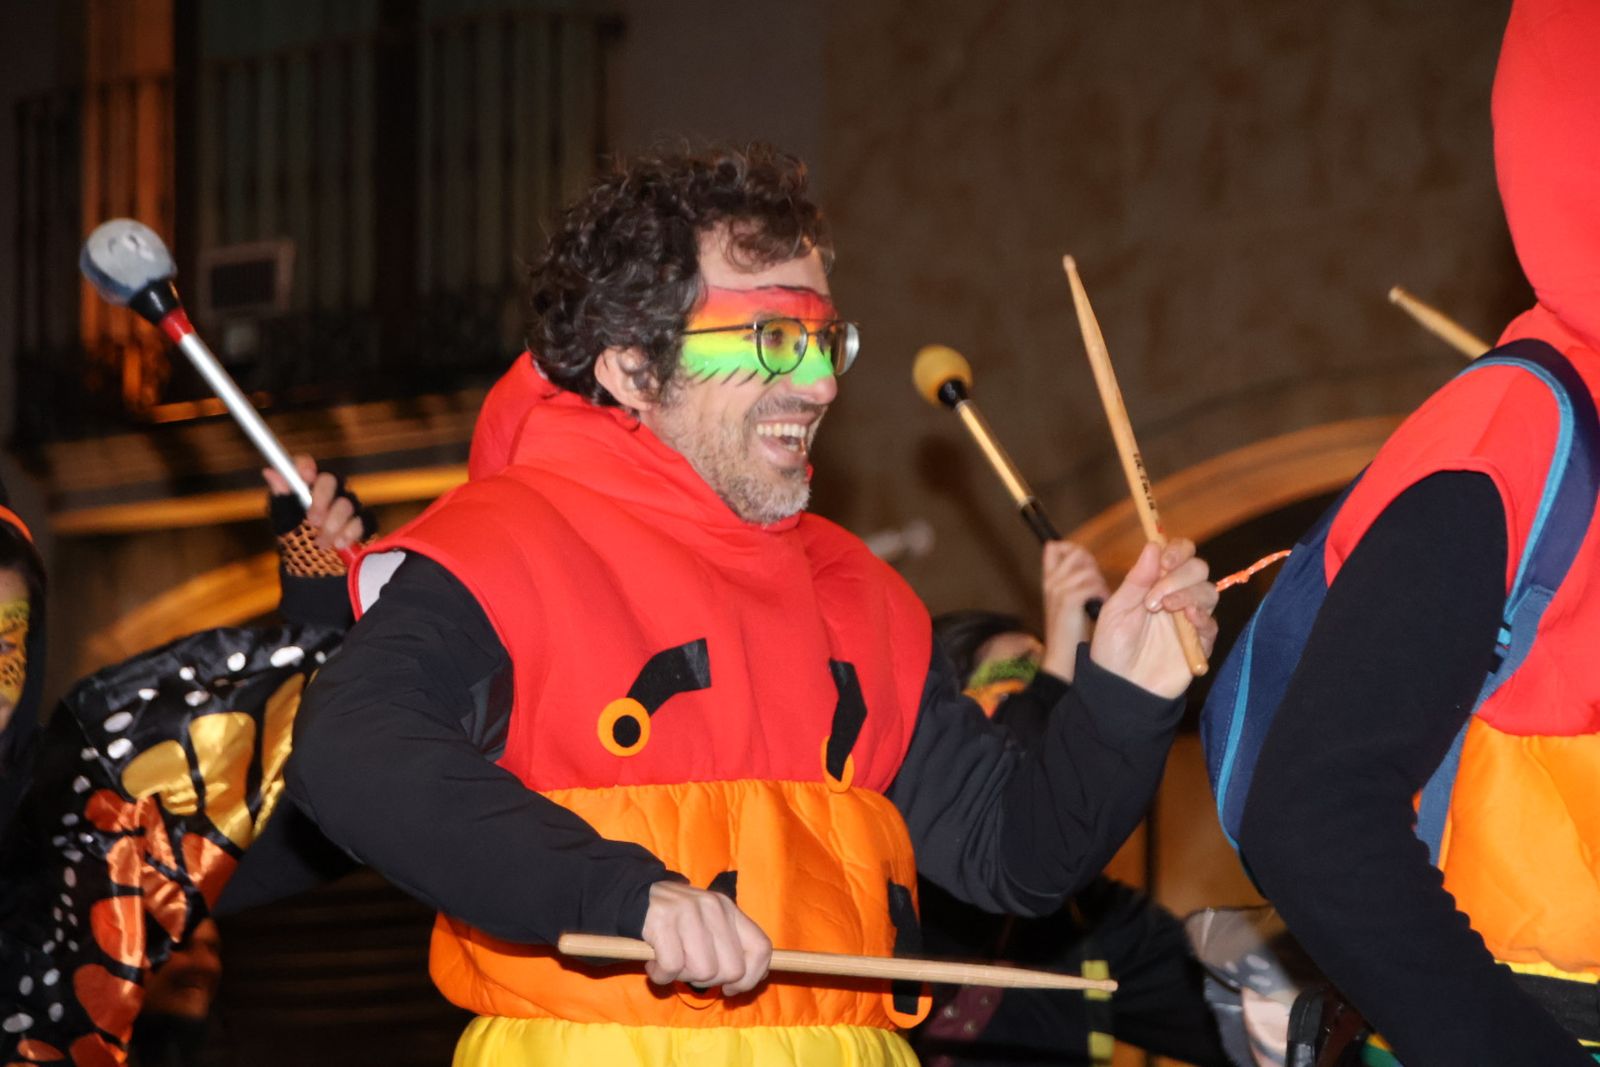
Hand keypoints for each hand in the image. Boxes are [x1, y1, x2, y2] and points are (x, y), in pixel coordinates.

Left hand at [263, 454, 366, 551]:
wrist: (311, 570)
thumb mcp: (282, 520)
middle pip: (331, 479)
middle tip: (312, 520)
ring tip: (321, 544)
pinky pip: (363, 521)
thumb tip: (270, 472)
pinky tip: (340, 544)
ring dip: (333, 525)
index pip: (306, 466)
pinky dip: (351, 533)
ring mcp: (347, 507)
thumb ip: (280, 496)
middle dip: (322, 499)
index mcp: (305, 487)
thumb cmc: (294, 540)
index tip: (305, 476)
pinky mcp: (361, 523)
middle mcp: (328, 493)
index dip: (306, 465)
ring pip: (347, 503)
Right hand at [639, 880, 771, 995]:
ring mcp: (688, 911)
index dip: (751, 978)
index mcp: (729, 910)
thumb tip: (753, 978)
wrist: (633, 899)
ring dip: (682, 976)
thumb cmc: (676, 923)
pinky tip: (654, 963)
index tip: (731, 989)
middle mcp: (713, 907)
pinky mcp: (662, 921)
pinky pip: (672, 968)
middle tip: (690, 971)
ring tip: (670, 962)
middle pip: (732, 969)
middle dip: (710, 981)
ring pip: (703, 971)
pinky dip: (660, 975)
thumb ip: (731, 948)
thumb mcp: (709, 927)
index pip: (761, 948)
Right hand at [1039, 540, 1110, 681]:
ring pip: (1086, 569)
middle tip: (1097, 586)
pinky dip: (1100, 594)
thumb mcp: (1067, 602)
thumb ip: (1072, 582)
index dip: (1072, 550)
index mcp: (1049, 580)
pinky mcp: (1069, 601)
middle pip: (1075, 553)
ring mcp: (1058, 590)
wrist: (1062, 656)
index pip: (1054, 547)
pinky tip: (1100, 605)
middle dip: (1091, 566)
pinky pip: (1090, 585)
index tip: (1085, 565)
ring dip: (1099, 582)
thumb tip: (1086, 565)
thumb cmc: (1070, 632)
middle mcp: (1051, 582)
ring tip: (1100, 598)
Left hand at [1088, 539, 1218, 697]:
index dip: (1177, 551)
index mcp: (1156, 583)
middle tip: (1154, 596)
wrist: (1119, 686)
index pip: (1180, 554)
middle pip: (1198, 568)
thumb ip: (1136, 579)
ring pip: (1209, 591)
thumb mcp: (1116, 609)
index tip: (1163, 562)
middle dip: (1178, 575)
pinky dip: (1202, 616)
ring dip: (1187, 593)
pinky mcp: (1200, 643)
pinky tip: (1187, 618)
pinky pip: (1212, 623)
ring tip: (1164, 608)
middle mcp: (1177, 596)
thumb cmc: (1112, 646)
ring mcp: (1190, 619)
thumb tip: (1154, 545)